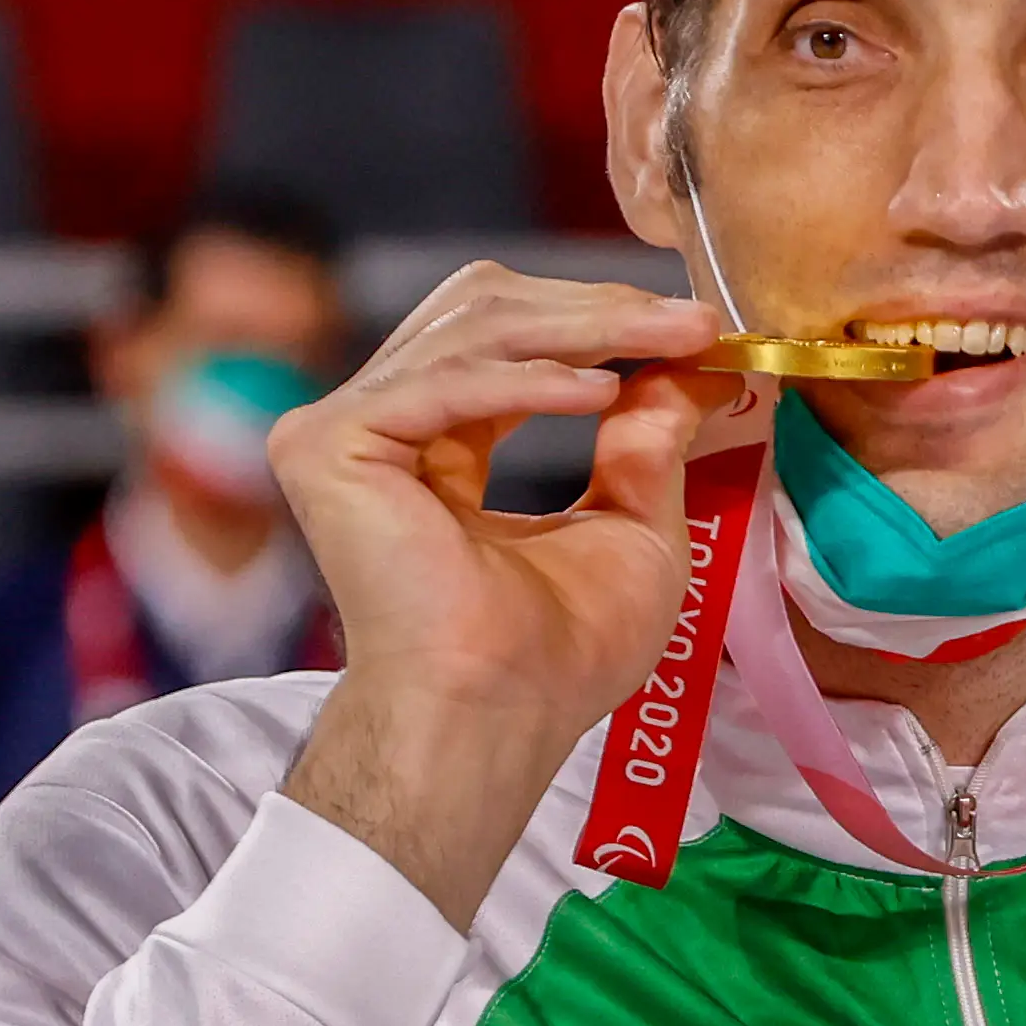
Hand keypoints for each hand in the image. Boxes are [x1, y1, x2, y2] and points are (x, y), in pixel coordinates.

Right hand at [271, 264, 736, 920]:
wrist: (500, 716)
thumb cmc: (559, 654)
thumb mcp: (633, 527)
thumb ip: (648, 443)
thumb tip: (687, 367)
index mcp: (436, 446)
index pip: (508, 339)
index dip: (601, 320)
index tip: (697, 327)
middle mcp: (381, 427)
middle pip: (484, 310)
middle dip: (598, 309)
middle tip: (693, 320)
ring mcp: (345, 431)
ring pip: (471, 330)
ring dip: (584, 329)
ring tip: (669, 338)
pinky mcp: (329, 446)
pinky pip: (445, 383)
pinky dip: (530, 381)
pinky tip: (601, 391)